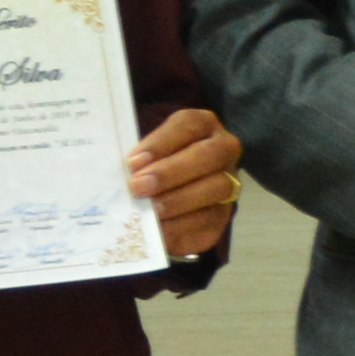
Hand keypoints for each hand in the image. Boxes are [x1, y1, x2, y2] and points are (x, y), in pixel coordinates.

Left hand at [128, 105, 241, 258]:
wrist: (167, 200)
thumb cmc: (150, 168)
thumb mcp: (144, 156)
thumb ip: (139, 160)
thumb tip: (125, 174)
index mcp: (202, 125)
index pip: (188, 125)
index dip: (161, 143)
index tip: (134, 162)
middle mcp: (223, 149)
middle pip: (209, 155)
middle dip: (171, 172)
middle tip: (139, 187)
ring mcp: (229, 181)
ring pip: (217, 187)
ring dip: (179, 200)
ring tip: (150, 211)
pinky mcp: (224, 213)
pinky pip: (211, 219)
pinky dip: (183, 226)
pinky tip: (159, 230)